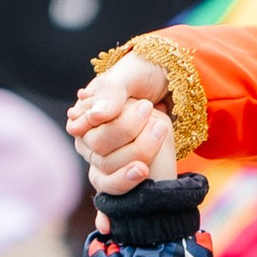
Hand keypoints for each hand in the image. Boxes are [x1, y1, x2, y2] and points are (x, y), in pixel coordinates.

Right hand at [66, 53, 172, 196]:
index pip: (84, 127)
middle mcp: (90, 134)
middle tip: (152, 109)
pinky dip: (130, 177)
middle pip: (98, 146)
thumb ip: (110, 93)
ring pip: (109, 166)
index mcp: (85, 110)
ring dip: (139, 149)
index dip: (114, 122)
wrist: (172, 84)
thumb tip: (95, 116)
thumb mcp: (129, 74)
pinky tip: (144, 170)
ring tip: (162, 126)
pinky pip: (116, 183)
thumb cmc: (145, 72)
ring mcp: (106, 153)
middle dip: (129, 130)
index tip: (147, 107)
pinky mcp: (122, 168)